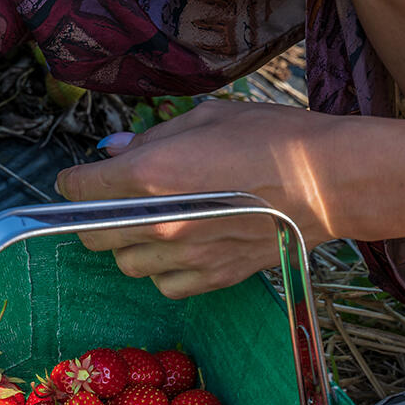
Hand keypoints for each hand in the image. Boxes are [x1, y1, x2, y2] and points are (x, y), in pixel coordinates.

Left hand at [55, 100, 353, 297]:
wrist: (331, 181)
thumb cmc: (273, 138)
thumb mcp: (205, 119)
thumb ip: (152, 139)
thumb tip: (115, 150)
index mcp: (150, 175)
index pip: (80, 189)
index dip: (73, 182)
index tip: (78, 179)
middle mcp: (159, 222)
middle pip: (92, 234)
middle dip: (92, 216)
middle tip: (110, 201)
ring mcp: (185, 255)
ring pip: (125, 264)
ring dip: (128, 245)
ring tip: (151, 224)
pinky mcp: (213, 277)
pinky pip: (164, 285)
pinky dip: (162, 270)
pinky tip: (180, 248)